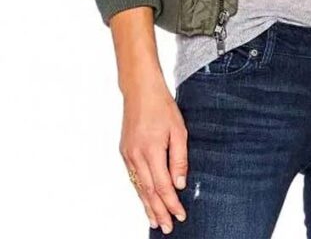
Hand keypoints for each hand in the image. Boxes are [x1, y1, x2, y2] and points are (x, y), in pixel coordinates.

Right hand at [119, 73, 187, 233]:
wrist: (140, 90)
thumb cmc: (162, 106)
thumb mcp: (179, 130)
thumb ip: (179, 158)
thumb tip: (180, 183)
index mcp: (151, 151)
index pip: (163, 186)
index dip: (172, 203)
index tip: (180, 215)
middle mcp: (136, 156)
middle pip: (149, 191)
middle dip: (159, 211)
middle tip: (168, 227)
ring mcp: (128, 154)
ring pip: (138, 187)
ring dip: (147, 206)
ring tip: (156, 221)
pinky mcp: (125, 151)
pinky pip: (133, 177)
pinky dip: (139, 191)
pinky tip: (144, 199)